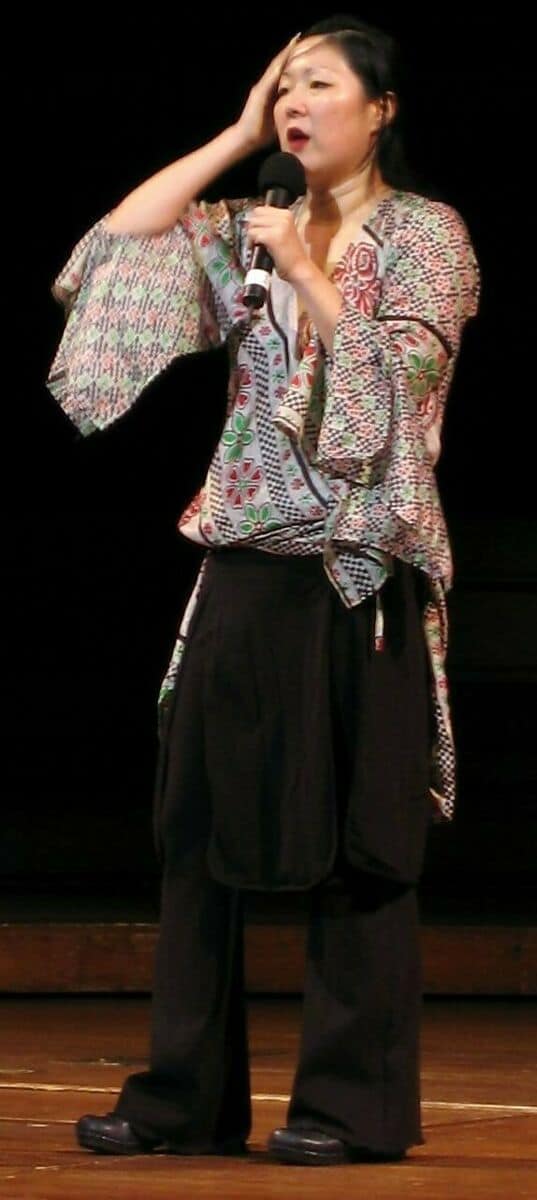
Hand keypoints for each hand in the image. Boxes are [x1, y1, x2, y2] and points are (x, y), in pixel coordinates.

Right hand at [236, 35, 300, 151]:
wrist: (246, 138)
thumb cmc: (262, 132)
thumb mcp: (279, 118)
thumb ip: (287, 111)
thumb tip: (302, 112)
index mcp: (270, 91)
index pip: (283, 71)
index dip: (291, 59)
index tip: (302, 48)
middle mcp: (265, 85)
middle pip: (279, 64)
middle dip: (288, 51)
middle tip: (299, 36)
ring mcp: (261, 87)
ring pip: (275, 66)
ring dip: (284, 54)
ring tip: (294, 41)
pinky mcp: (260, 92)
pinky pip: (272, 76)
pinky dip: (279, 66)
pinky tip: (286, 57)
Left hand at [246, 206, 309, 283]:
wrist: (300, 269)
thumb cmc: (291, 256)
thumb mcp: (283, 233)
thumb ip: (271, 225)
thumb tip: (254, 222)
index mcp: (286, 214)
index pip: (261, 209)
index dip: (256, 221)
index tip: (256, 231)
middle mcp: (284, 217)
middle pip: (256, 215)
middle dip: (252, 227)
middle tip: (254, 239)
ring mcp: (279, 226)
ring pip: (253, 224)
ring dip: (251, 235)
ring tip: (256, 245)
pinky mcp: (273, 237)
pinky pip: (253, 234)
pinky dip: (251, 243)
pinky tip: (256, 249)